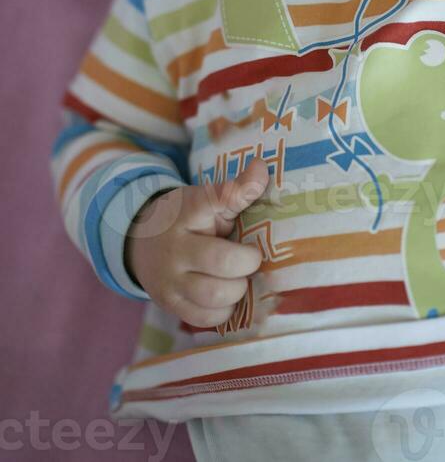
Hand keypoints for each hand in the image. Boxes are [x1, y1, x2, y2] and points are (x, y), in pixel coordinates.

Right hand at [125, 156, 269, 327]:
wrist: (141, 242)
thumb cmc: (187, 220)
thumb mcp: (206, 199)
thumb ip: (236, 189)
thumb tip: (262, 167)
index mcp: (189, 211)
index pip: (216, 199)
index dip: (240, 194)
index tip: (259, 180)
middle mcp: (176, 246)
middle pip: (222, 261)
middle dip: (247, 262)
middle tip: (251, 257)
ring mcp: (169, 279)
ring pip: (215, 294)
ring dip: (238, 289)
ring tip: (240, 278)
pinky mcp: (170, 304)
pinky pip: (206, 317)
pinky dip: (225, 309)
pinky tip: (228, 295)